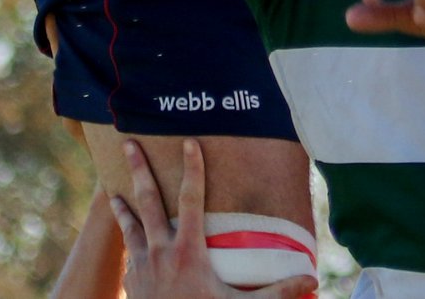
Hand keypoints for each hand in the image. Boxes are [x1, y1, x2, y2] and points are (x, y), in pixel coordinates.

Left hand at [109, 140, 316, 298]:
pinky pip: (130, 258)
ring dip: (122, 206)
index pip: (190, 200)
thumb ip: (277, 294)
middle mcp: (160, 253)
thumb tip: (312, 280)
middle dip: (138, 170)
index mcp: (188, 252)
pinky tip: (129, 244)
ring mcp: (142, 268)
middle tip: (128, 143)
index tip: (189, 141)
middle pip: (147, 201)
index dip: (192, 169)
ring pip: (130, 228)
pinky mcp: (132, 285)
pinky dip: (129, 246)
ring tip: (113, 191)